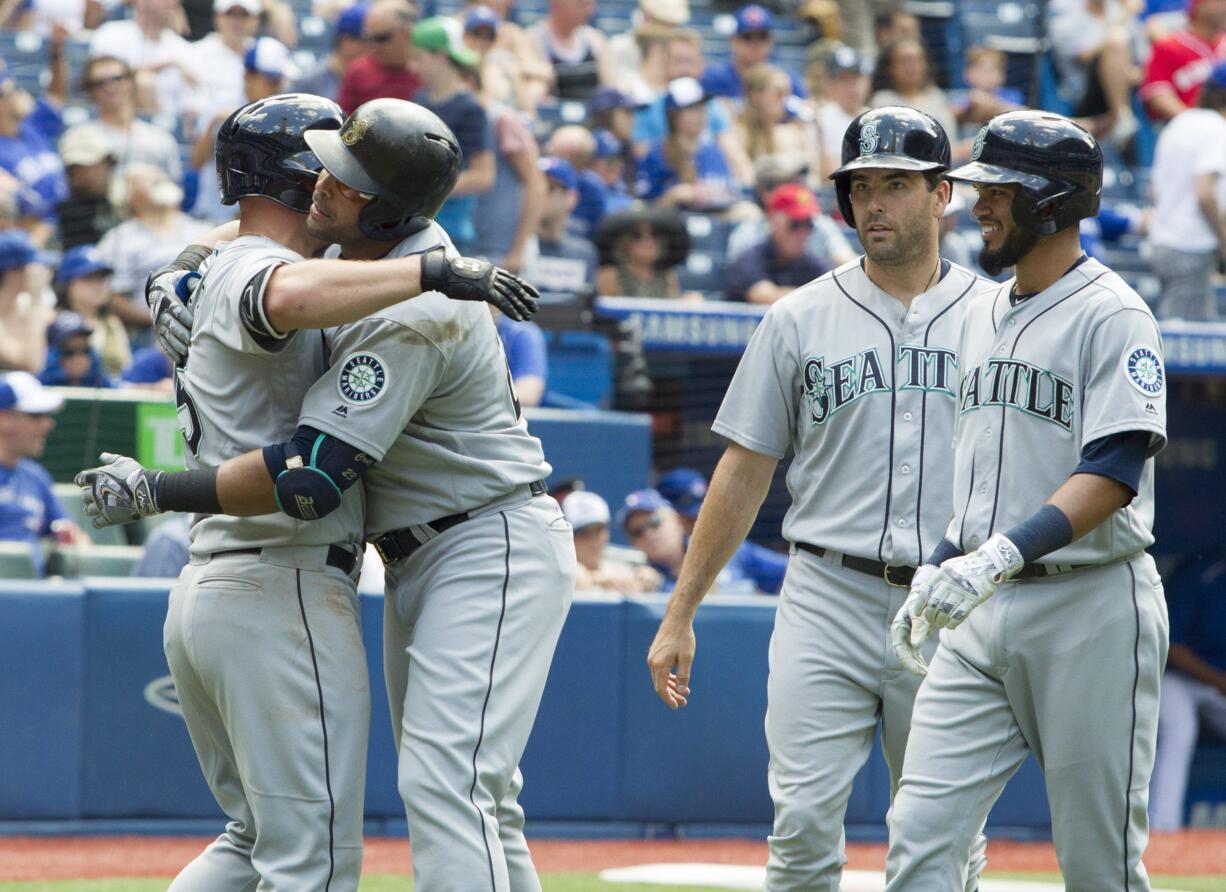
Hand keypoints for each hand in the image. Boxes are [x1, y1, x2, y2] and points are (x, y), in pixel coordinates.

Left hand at [74, 453, 163, 527]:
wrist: (147, 491)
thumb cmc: (136, 474)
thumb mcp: (124, 462)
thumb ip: (111, 459)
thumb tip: (102, 456)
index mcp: (95, 477)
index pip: (80, 479)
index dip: (83, 481)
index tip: (89, 482)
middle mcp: (94, 492)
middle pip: (83, 496)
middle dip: (90, 496)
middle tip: (100, 495)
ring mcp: (100, 506)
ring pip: (87, 510)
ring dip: (93, 508)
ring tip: (102, 507)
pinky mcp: (108, 518)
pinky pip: (96, 523)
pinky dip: (98, 521)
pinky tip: (105, 517)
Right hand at [146, 269, 198, 365]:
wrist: (159, 290)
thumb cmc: (178, 286)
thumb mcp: (183, 281)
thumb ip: (191, 283)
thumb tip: (197, 284)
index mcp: (167, 299)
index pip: (176, 309)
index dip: (185, 318)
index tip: (194, 325)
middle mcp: (161, 313)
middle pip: (171, 325)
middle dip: (182, 334)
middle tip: (192, 342)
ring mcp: (159, 324)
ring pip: (167, 336)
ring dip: (177, 345)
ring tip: (187, 352)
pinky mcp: (159, 333)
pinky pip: (164, 344)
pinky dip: (171, 352)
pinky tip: (179, 359)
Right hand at [420, 247, 539, 320]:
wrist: (442, 271)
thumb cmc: (450, 274)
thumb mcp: (469, 274)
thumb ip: (479, 280)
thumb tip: (480, 288)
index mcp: (490, 270)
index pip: (512, 278)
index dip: (525, 286)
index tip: (534, 294)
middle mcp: (493, 274)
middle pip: (514, 287)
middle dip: (526, 298)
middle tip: (535, 307)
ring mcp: (489, 282)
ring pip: (510, 295)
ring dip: (521, 307)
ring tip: (529, 316)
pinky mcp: (484, 290)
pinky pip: (502, 303)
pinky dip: (512, 311)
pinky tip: (519, 318)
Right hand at [646, 613, 694, 708]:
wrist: (676, 619)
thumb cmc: (683, 637)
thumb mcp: (687, 658)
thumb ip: (683, 675)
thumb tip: (682, 691)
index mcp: (659, 665)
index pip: (661, 689)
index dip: (668, 699)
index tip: (677, 706)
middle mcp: (652, 663)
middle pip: (660, 685)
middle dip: (671, 695)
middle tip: (684, 702)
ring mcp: (652, 658)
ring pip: (660, 678)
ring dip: (671, 687)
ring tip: (685, 693)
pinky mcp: (655, 654)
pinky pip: (660, 671)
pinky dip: (668, 678)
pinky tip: (678, 681)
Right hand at [890, 565, 938, 675]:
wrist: (925, 595)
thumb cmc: (923, 602)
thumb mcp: (921, 613)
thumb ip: (919, 628)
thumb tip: (916, 645)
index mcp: (898, 626)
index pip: (899, 648)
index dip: (907, 660)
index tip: (916, 670)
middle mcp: (900, 633)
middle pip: (902, 653)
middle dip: (912, 665)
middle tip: (923, 674)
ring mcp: (906, 636)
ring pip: (908, 655)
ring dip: (916, 664)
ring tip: (927, 673)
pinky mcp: (912, 638)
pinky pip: (914, 652)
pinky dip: (919, 661)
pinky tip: (926, 668)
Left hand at [919, 534, 1023, 630]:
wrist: (989, 562)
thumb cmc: (966, 566)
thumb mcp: (948, 567)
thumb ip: (938, 578)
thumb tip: (927, 594)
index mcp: (941, 574)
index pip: (926, 592)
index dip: (920, 605)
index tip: (918, 613)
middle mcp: (949, 582)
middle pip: (934, 604)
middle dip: (930, 616)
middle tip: (931, 621)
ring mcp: (962, 591)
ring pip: (945, 611)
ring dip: (941, 621)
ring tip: (940, 625)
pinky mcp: (973, 598)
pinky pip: (960, 614)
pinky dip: (953, 622)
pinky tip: (950, 625)